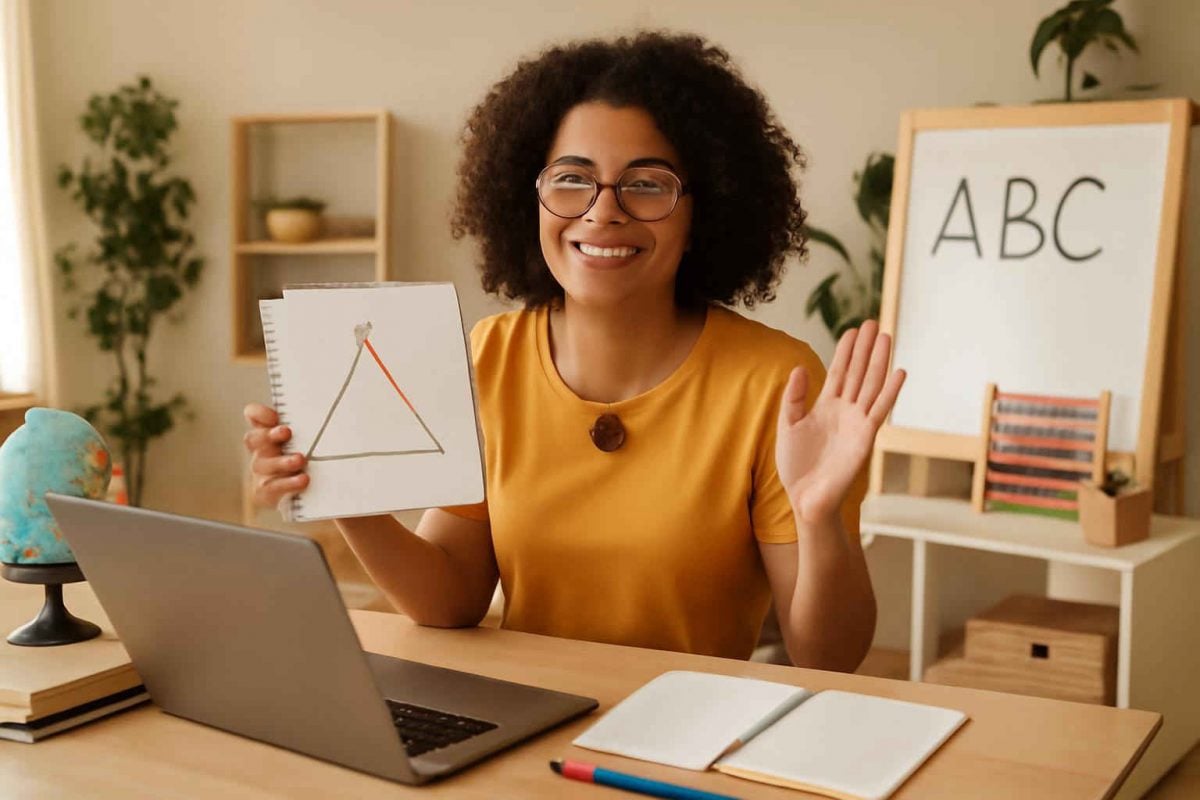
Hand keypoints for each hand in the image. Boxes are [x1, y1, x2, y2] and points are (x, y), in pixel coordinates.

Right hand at [243, 402, 308, 508]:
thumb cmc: (303, 460)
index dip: (259, 413)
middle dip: (269, 434)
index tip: (275, 416)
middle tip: (286, 432)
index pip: (254, 416)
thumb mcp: (307, 442)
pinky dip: (289, 483)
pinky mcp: (267, 491)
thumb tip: (340, 409)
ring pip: (263, 464)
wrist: (296, 496)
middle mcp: (261, 450)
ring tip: (300, 459)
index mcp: (269, 433)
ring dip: (283, 461)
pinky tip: (303, 479)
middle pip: (254, 439)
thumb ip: (312, 429)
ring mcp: (262, 472)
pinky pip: (274, 487)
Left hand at [776, 321, 904, 524]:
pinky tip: (899, 371)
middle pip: (857, 372)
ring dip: (878, 361)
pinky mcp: (865, 437)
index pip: (838, 372)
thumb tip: (799, 368)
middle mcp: (844, 411)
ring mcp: (857, 422)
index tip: (852, 330)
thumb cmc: (796, 467)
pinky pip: (879, 410)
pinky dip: (890, 391)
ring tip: (885, 336)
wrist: (806, 498)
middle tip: (873, 322)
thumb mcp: (788, 426)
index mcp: (825, 407)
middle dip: (864, 348)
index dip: (845, 351)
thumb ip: (794, 398)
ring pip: (870, 385)